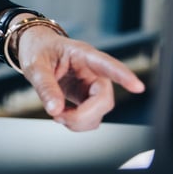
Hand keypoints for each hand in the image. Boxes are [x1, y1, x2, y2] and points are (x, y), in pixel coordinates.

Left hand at [15, 22, 144, 131]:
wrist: (36, 50)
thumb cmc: (38, 50)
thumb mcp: (34, 65)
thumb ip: (45, 86)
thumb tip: (55, 111)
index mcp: (83, 55)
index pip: (107, 65)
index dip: (123, 75)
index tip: (137, 86)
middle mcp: (94, 72)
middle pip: (104, 99)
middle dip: (84, 115)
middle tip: (58, 117)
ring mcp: (93, 86)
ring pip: (99, 112)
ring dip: (78, 121)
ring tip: (56, 114)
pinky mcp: (88, 98)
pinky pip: (90, 117)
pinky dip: (76, 122)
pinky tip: (61, 115)